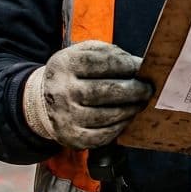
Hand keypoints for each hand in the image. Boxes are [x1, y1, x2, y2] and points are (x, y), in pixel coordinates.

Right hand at [23, 40, 152, 149]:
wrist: (42, 102)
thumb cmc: (72, 74)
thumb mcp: (81, 54)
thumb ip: (108, 54)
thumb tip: (139, 64)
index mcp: (65, 64)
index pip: (103, 63)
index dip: (127, 65)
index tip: (142, 67)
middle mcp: (62, 91)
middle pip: (107, 91)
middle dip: (134, 90)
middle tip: (148, 89)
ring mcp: (65, 116)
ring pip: (107, 115)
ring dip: (130, 109)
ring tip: (140, 103)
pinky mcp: (71, 137)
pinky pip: (103, 135)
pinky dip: (119, 126)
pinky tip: (127, 117)